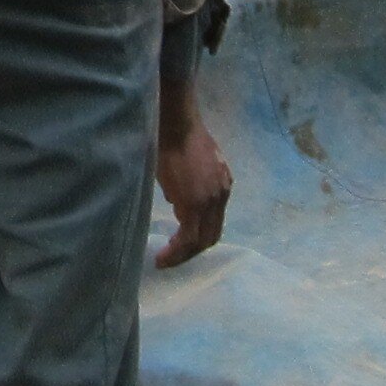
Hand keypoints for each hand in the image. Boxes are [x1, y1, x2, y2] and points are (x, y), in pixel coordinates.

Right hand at [154, 85, 229, 267]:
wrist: (176, 125)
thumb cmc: (177, 137)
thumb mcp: (189, 163)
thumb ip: (188, 183)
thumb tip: (175, 198)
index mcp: (222, 185)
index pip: (214, 221)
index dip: (198, 237)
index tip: (180, 244)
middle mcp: (221, 196)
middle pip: (210, 236)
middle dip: (191, 251)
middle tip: (172, 258)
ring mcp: (210, 202)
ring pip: (200, 240)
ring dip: (182, 254)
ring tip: (164, 261)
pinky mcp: (194, 205)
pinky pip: (187, 237)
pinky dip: (176, 251)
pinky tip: (163, 256)